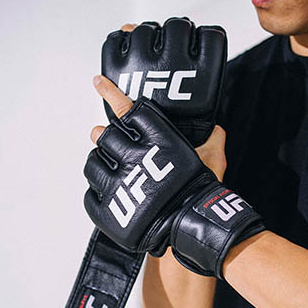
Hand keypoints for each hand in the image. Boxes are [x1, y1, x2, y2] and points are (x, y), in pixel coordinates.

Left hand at [83, 95, 263, 277]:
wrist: (191, 225)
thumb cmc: (201, 191)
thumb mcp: (214, 159)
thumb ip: (213, 140)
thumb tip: (216, 130)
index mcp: (154, 139)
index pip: (126, 108)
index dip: (109, 92)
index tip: (98, 82)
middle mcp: (131, 157)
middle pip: (103, 136)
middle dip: (104, 136)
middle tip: (106, 139)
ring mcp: (116, 183)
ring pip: (92, 164)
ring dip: (99, 163)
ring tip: (109, 169)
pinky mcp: (107, 208)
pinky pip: (90, 195)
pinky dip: (96, 193)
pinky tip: (108, 194)